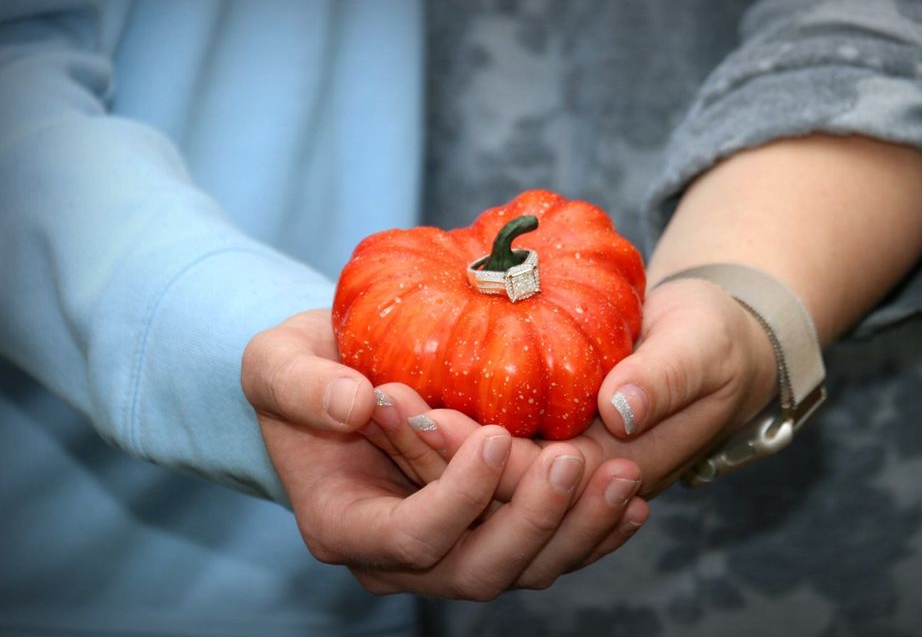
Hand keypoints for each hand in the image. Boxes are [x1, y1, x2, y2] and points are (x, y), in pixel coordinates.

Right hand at [241, 309, 648, 597]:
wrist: (334, 382)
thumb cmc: (301, 372)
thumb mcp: (276, 364)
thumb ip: (301, 386)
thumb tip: (354, 404)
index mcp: (347, 527)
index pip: (412, 539)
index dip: (459, 499)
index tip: (497, 436)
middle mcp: (402, 557)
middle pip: (479, 571)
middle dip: (534, 523)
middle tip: (577, 463)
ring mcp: (450, 550)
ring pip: (523, 570)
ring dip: (578, 531)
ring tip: (622, 477)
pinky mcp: (487, 530)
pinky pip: (546, 551)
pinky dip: (591, 532)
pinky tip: (630, 500)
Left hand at [364, 278, 777, 498]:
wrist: (713, 339)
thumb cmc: (714, 341)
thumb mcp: (700, 349)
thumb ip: (665, 380)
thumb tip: (618, 410)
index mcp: (617, 471)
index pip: (533, 481)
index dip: (474, 457)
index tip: (420, 410)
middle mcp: (575, 484)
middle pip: (489, 491)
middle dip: (430, 454)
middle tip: (379, 403)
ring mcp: (554, 467)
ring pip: (475, 479)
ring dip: (424, 448)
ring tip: (375, 401)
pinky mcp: (539, 441)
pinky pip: (482, 450)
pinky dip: (440, 430)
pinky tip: (394, 394)